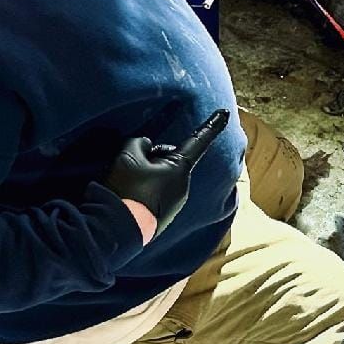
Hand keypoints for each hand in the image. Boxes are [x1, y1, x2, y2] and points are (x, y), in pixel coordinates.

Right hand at [104, 109, 229, 239]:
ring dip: (146, 175)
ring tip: (127, 187)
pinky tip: (129, 198)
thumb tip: (145, 148)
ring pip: (161, 177)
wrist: (118, 231)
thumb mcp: (127, 154)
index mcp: (180, 168)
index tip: (225, 112)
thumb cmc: (127, 189)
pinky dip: (143, 191)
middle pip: (169, 159)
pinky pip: (155, 194)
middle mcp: (183, 187)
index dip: (211, 125)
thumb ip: (139, 142)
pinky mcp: (164, 217)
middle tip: (132, 167)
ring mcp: (175, 204)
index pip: (198, 141)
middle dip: (152, 157)